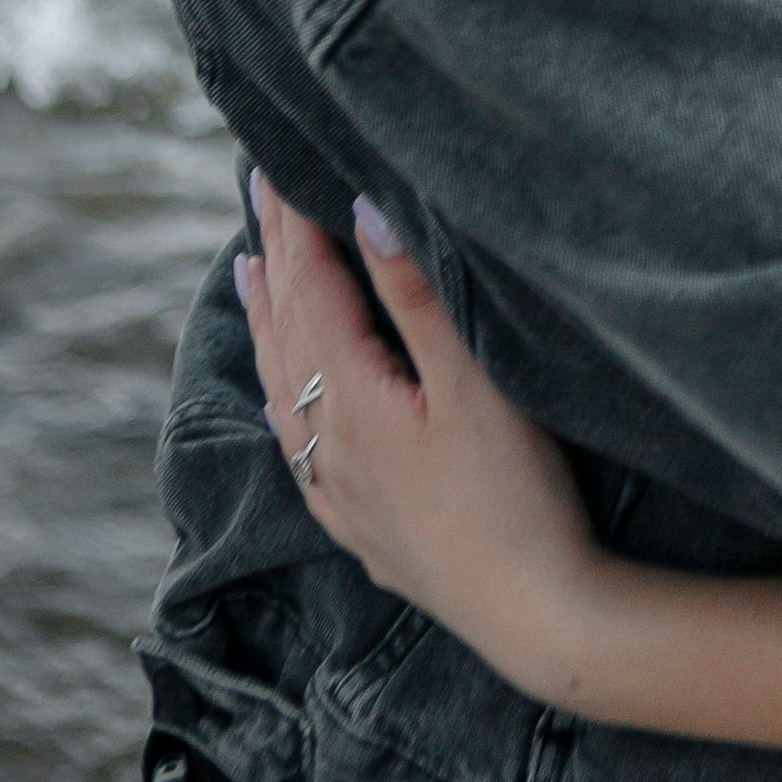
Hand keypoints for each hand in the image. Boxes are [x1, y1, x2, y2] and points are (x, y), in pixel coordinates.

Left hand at [237, 176, 605, 682]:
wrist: (534, 615)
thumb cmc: (517, 497)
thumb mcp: (476, 385)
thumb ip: (417, 298)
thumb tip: (364, 214)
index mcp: (353, 400)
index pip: (310, 290)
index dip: (294, 226)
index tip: (273, 166)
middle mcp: (329, 445)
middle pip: (288, 331)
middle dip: (274, 257)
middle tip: (258, 193)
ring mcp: (340, 490)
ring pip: (281, 388)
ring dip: (265, 323)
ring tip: (247, 275)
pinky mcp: (361, 525)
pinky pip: (295, 443)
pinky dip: (281, 396)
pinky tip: (286, 399)